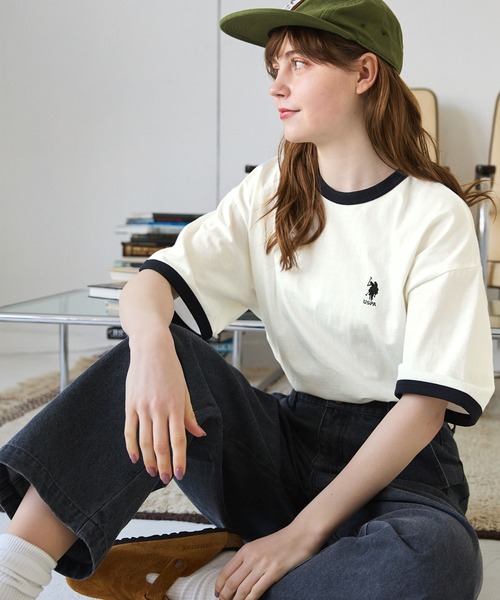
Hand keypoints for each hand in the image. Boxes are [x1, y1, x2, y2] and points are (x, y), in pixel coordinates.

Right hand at [123, 330, 205, 483]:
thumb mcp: (184, 390)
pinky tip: (135, 458)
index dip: (179, 459)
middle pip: (160, 445)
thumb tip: (199, 434)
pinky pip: (129, 430)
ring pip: (144, 441)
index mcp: (175, 406)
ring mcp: (142, 407)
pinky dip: (131, 446)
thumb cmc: (171, 370)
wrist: (151, 349)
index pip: (178, 440)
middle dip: (164, 465)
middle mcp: (159, 409)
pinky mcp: (130, 404)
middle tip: (166, 479)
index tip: (180, 474)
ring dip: (148, 460)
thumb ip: (189, 415)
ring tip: (152, 472)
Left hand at [214, 526, 317, 599]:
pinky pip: (257, 591)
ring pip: (242, 589)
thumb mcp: (259, 546)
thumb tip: (237, 575)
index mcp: (246, 550)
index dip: (219, 586)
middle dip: (225, 597)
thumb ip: (248, 558)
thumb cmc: (280, 542)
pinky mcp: (274, 572)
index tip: (218, 594)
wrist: (299, 535)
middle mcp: (251, 557)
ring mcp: (262, 565)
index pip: (225, 572)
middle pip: (231, 583)